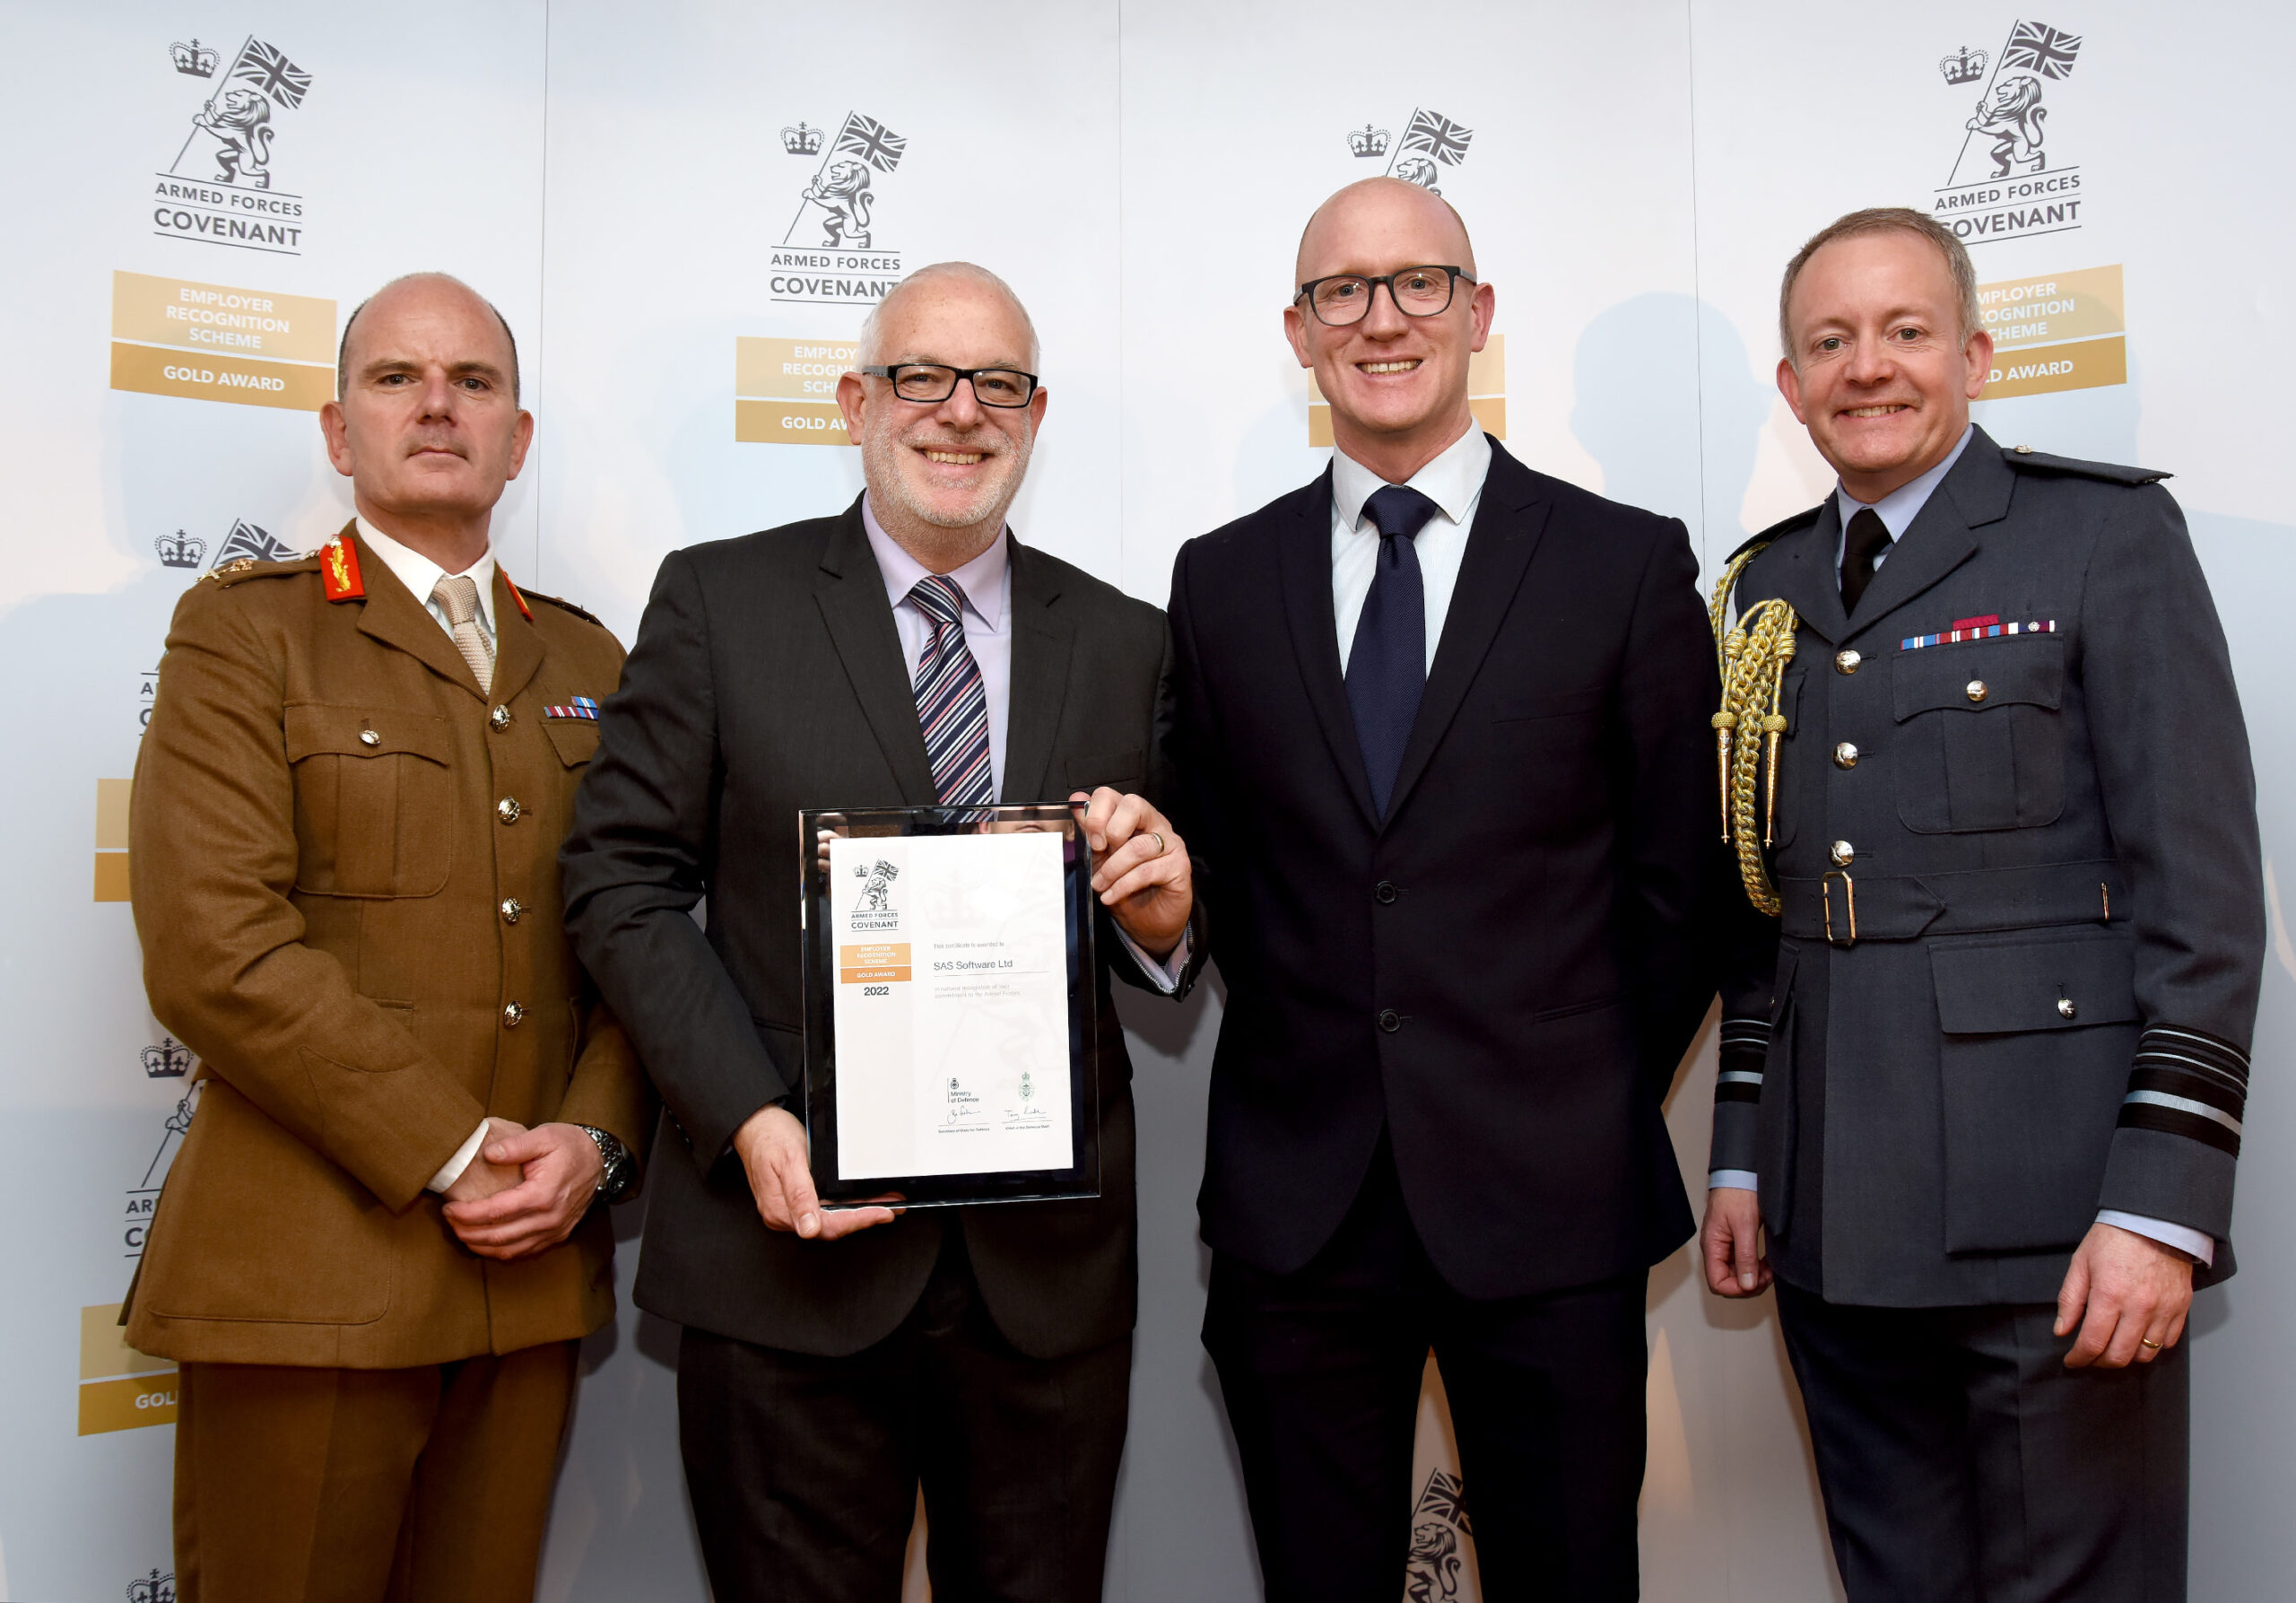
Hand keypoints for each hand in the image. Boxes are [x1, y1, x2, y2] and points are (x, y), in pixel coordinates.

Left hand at [441, 1122, 605, 1261]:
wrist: (600, 1160)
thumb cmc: (570, 1146)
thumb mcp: (544, 1136)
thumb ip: (515, 1145)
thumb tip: (488, 1153)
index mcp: (543, 1194)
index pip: (496, 1212)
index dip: (468, 1214)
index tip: (449, 1208)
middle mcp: (549, 1219)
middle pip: (499, 1236)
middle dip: (467, 1232)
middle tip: (448, 1221)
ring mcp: (554, 1231)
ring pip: (509, 1250)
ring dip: (481, 1246)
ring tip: (461, 1232)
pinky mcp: (557, 1236)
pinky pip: (524, 1251)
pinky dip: (500, 1251)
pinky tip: (485, 1241)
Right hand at [729, 1104, 900, 1239]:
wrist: (754, 1124)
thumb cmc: (769, 1137)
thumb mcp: (789, 1160)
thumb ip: (800, 1195)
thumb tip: (809, 1229)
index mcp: (781, 1210)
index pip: (826, 1226)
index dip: (858, 1221)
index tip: (883, 1213)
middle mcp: (785, 1215)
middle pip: (831, 1226)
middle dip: (864, 1218)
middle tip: (893, 1208)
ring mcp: (790, 1208)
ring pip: (830, 1218)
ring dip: (859, 1212)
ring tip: (886, 1203)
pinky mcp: (796, 1200)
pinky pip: (825, 1208)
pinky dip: (846, 1205)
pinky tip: (862, 1199)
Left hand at [1070, 788, 1192, 958]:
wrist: (1148, 921)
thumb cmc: (1125, 886)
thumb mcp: (1101, 858)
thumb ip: (1090, 830)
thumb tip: (1077, 801)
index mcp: (1132, 816)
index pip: (1112, 795)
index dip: (1096, 814)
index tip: (1090, 840)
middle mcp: (1155, 823)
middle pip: (1133, 804)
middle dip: (1110, 830)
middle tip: (1098, 852)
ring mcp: (1171, 843)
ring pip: (1139, 845)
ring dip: (1112, 868)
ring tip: (1099, 885)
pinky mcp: (1179, 866)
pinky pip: (1147, 871)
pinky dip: (1123, 885)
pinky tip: (1110, 896)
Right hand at [1701, 1186, 1771, 1296]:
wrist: (1741, 1173)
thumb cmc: (1737, 1192)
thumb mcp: (1744, 1225)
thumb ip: (1745, 1256)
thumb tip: (1746, 1284)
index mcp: (1712, 1245)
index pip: (1717, 1282)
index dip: (1737, 1289)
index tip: (1756, 1282)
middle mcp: (1716, 1248)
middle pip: (1727, 1281)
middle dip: (1749, 1283)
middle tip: (1768, 1275)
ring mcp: (1724, 1245)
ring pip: (1736, 1274)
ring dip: (1754, 1276)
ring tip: (1770, 1269)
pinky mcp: (1734, 1241)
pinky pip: (1741, 1263)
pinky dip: (1755, 1267)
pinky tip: (1766, 1262)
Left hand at [2055, 1221, 2194, 1368]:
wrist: (2154, 1221)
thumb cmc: (2114, 1238)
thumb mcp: (2081, 1262)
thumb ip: (2070, 1299)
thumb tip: (2062, 1330)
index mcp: (2109, 1295)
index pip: (2093, 1343)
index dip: (2079, 1358)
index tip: (2072, 1361)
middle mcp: (2139, 1307)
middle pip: (2120, 1356)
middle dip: (2100, 1363)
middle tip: (2090, 1357)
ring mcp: (2164, 1310)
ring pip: (2146, 1354)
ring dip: (2126, 1357)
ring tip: (2113, 1348)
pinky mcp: (2181, 1308)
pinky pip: (2168, 1342)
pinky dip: (2152, 1347)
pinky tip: (2137, 1337)